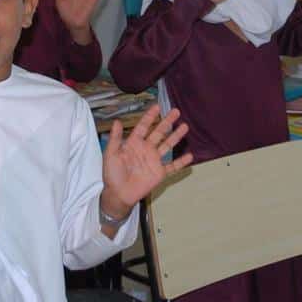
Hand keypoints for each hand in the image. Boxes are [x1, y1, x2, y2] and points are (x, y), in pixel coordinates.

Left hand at [100, 105, 192, 224]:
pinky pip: (172, 166)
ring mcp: (154, 160)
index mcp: (134, 143)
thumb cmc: (112, 174)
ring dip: (176, 136)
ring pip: (167, 145)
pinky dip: (181, 162)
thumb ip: (115, 139)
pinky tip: (190, 156)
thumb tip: (117, 121)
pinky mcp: (159, 173)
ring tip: (185, 126)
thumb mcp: (111, 155)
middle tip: (176, 111)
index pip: (143, 126)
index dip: (150, 116)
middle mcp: (146, 149)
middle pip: (159, 132)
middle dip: (167, 122)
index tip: (157, 106)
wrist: (118, 194)